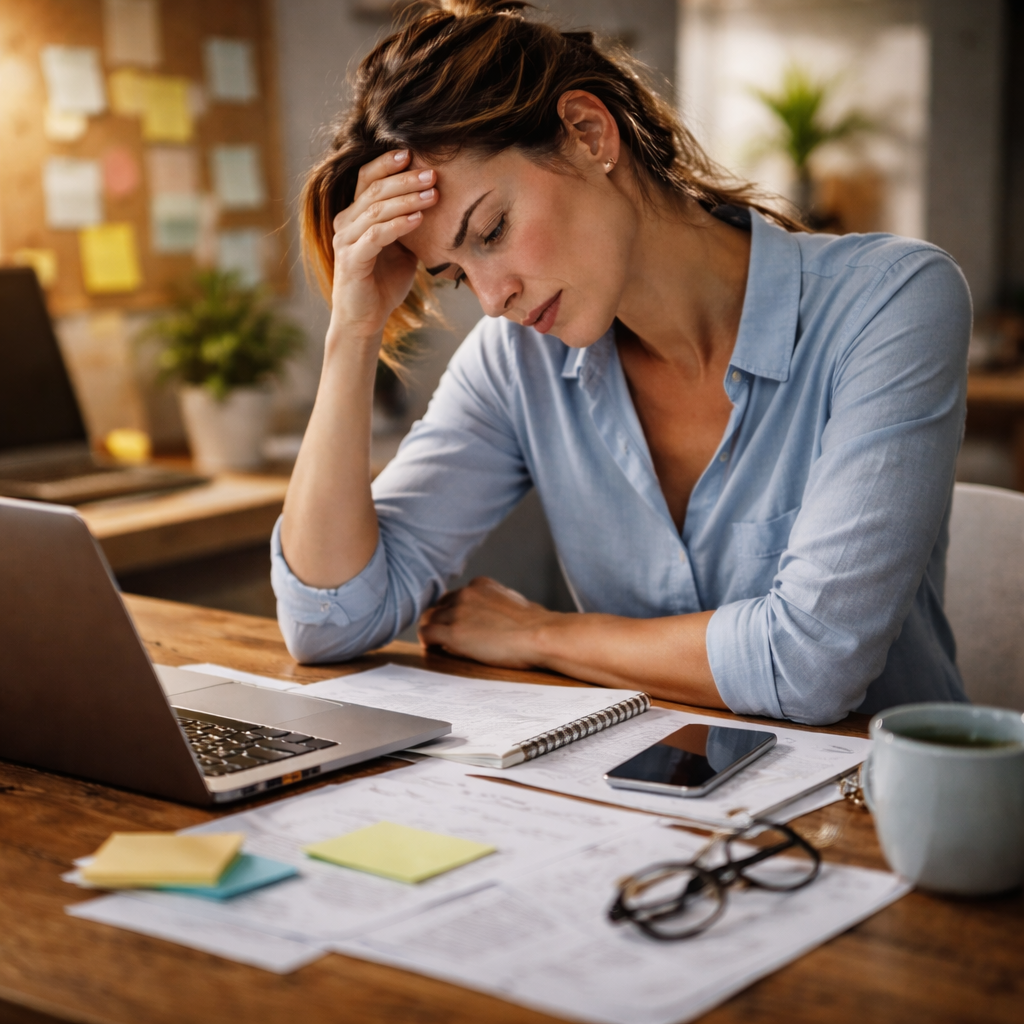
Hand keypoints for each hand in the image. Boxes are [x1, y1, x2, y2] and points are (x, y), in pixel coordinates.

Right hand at [327, 149, 437, 342]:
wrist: (366, 319)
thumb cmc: (384, 283)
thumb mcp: (403, 248)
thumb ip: (411, 224)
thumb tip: (437, 202)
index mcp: (355, 215)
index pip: (367, 178)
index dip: (387, 163)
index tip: (414, 153)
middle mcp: (345, 223)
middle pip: (373, 189)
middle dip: (405, 179)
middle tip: (433, 172)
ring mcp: (346, 241)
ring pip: (376, 209)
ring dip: (407, 199)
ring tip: (433, 193)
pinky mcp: (351, 260)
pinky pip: (376, 236)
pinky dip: (399, 225)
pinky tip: (419, 219)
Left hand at [418, 577, 559, 668]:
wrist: (540, 636)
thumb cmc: (536, 625)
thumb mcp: (514, 603)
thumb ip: (497, 604)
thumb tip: (494, 617)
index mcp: (481, 585)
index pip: (454, 595)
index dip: (452, 610)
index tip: (453, 622)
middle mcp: (466, 594)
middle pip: (439, 606)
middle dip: (440, 620)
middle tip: (441, 635)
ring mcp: (458, 612)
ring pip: (429, 619)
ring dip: (432, 631)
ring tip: (436, 644)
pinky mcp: (454, 633)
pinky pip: (427, 634)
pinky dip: (427, 641)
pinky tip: (432, 649)